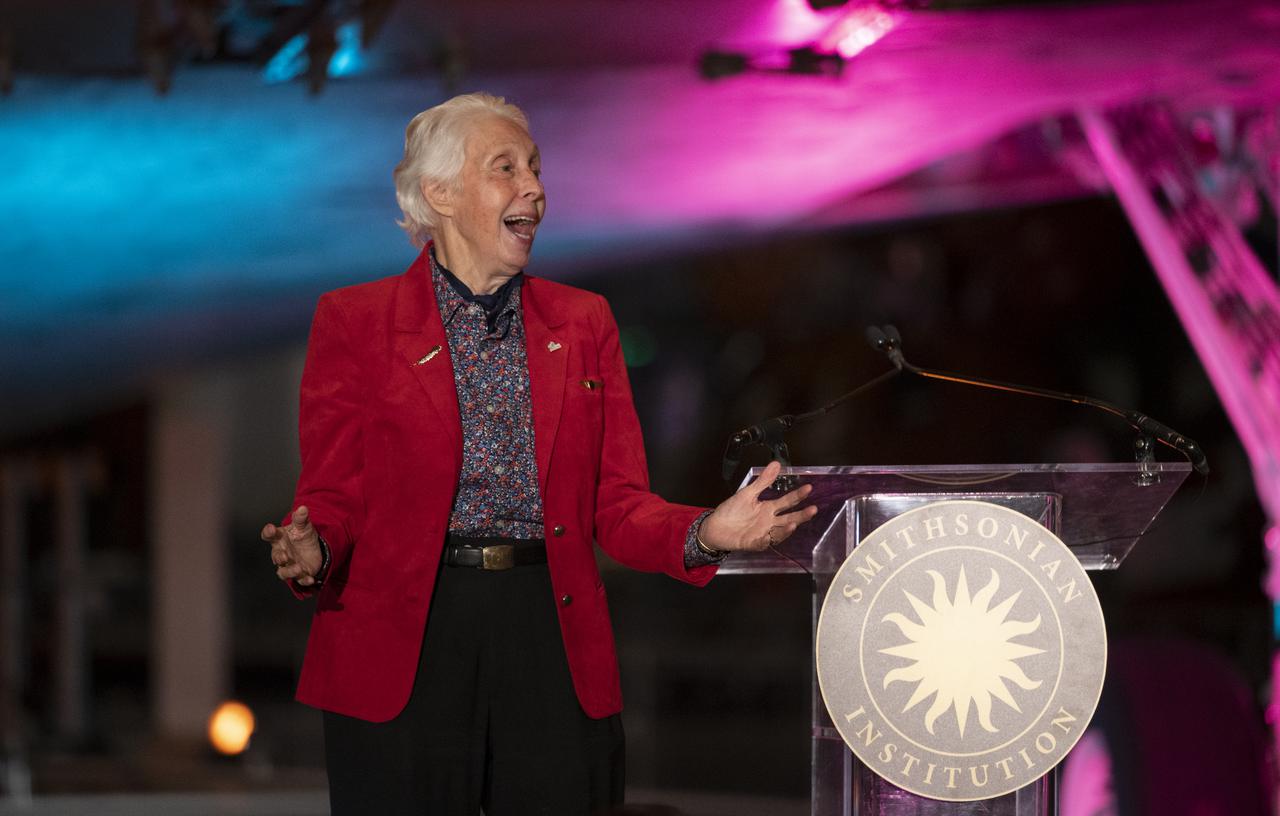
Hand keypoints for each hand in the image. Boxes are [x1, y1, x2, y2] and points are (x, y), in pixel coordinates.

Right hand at [261, 505, 323, 585]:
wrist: (314, 549)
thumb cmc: (302, 536)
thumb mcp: (303, 526)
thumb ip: (301, 519)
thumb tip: (302, 508)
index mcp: (279, 539)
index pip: (269, 536)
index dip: (268, 532)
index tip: (271, 528)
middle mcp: (281, 553)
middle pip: (276, 556)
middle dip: (279, 557)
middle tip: (285, 555)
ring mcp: (289, 565)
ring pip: (284, 572)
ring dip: (290, 571)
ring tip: (298, 568)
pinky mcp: (300, 574)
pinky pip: (299, 580)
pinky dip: (304, 580)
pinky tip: (310, 579)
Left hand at [697, 461, 817, 552]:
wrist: (715, 526)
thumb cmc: (732, 510)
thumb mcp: (748, 493)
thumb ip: (763, 481)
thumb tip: (777, 463)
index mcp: (769, 509)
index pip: (787, 502)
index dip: (798, 495)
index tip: (809, 488)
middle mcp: (769, 522)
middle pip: (788, 518)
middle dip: (801, 515)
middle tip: (813, 509)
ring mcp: (762, 533)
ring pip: (779, 533)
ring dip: (786, 529)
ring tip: (794, 523)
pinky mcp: (752, 543)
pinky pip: (761, 543)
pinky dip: (765, 540)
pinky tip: (768, 536)